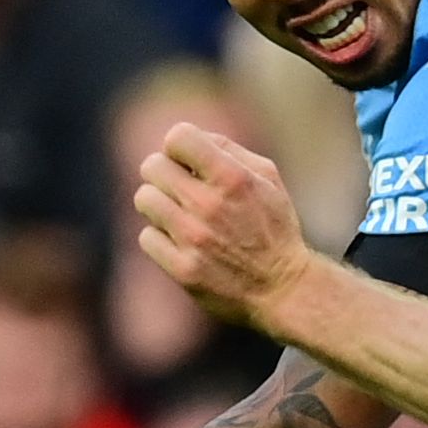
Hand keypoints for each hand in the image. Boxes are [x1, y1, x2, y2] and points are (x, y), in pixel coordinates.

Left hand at [134, 123, 318, 328]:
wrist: (284, 290)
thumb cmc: (275, 229)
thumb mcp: (268, 180)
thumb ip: (230, 151)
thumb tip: (192, 140)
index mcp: (233, 178)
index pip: (178, 137)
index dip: (178, 146)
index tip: (188, 163)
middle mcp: (210, 206)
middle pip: (152, 166)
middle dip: (164, 173)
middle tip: (181, 189)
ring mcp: (194, 239)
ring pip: (144, 199)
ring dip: (160, 205)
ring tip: (181, 216)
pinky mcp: (183, 269)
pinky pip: (147, 237)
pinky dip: (161, 239)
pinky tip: (182, 243)